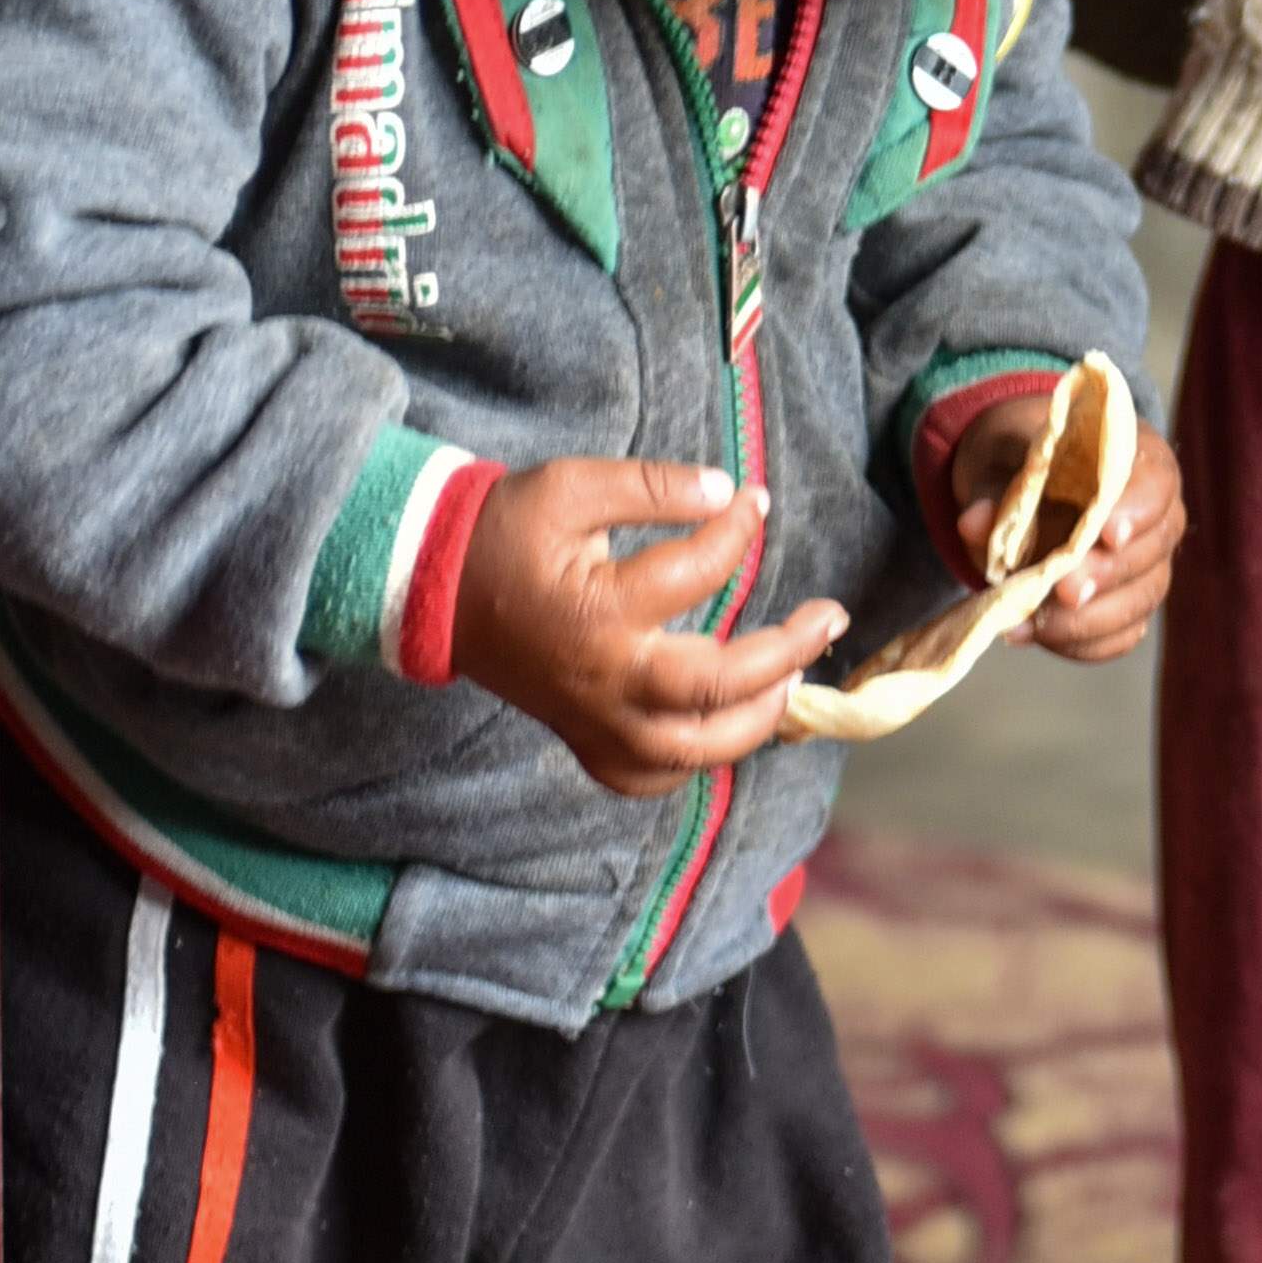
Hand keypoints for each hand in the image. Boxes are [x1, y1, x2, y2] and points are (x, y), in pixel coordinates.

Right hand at [450, 460, 847, 800]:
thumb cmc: (503, 533)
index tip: (754, 502)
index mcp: (605, 612)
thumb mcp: (571, 488)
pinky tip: (723, 729)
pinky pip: (649, 776)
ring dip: (758, 719)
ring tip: (796, 681)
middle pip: (720, 686)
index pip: (701, 572)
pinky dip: (693, 762)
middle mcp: (608, 679)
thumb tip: (725, 489)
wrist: (433, 589)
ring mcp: (596, 720)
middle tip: (829, 617)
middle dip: (788, 652)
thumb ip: (651, 486)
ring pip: (696, 749)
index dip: (737, 531)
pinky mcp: (583, 739)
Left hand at [946, 410, 1186, 661]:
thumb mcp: (999, 455)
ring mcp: (1147, 566)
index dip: (1137, 511)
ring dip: (1086, 620)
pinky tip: (1032, 634)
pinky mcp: (1126, 606)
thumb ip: (993, 488)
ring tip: (1030, 622)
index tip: (1108, 533)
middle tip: (1066, 591)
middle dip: (1105, 576)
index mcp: (1137, 462)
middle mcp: (1155, 517)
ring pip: (1139, 602)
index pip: (1156, 486)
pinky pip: (1119, 636)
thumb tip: (975, 523)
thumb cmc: (1021, 459)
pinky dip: (1079, 643)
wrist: (1015, 485)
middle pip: (1151, 552)